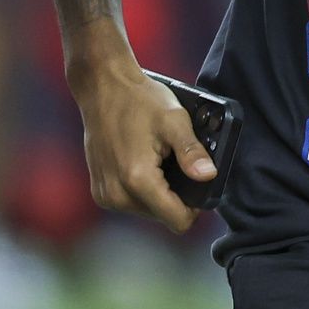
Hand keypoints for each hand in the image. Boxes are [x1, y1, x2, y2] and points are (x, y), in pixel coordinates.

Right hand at [71, 62, 216, 234]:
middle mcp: (117, 195)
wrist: (103, 87)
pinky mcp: (99, 191)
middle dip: (175, 194)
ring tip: (158, 158)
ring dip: (158, 191)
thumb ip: (192, 151)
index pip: (178, 221)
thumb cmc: (138, 99)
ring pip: (148, 210)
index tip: (198, 182)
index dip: (195, 206)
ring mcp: (105, 195)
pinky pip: (131, 202)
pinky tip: (143, 161)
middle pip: (163, 216)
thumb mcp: (174, 120)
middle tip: (175, 160)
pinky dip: (141, 187)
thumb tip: (209, 176)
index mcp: (138, 180)